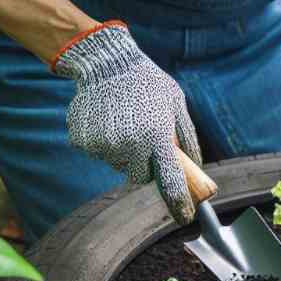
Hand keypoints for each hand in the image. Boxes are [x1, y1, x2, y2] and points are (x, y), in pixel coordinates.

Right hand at [54, 22, 202, 224]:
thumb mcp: (177, 105)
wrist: (106, 62)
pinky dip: (105, 143)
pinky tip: (108, 120)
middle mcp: (130, 146)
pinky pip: (99, 153)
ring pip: (119, 165)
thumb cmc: (148, 83)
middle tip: (146, 141)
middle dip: (146, 166)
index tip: (185, 217)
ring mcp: (104, 145)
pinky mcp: (83, 142)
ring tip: (126, 122)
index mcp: (157, 138)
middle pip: (141, 177)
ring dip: (125, 152)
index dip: (180, 203)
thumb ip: (188, 139)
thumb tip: (197, 167)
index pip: (171, 182)